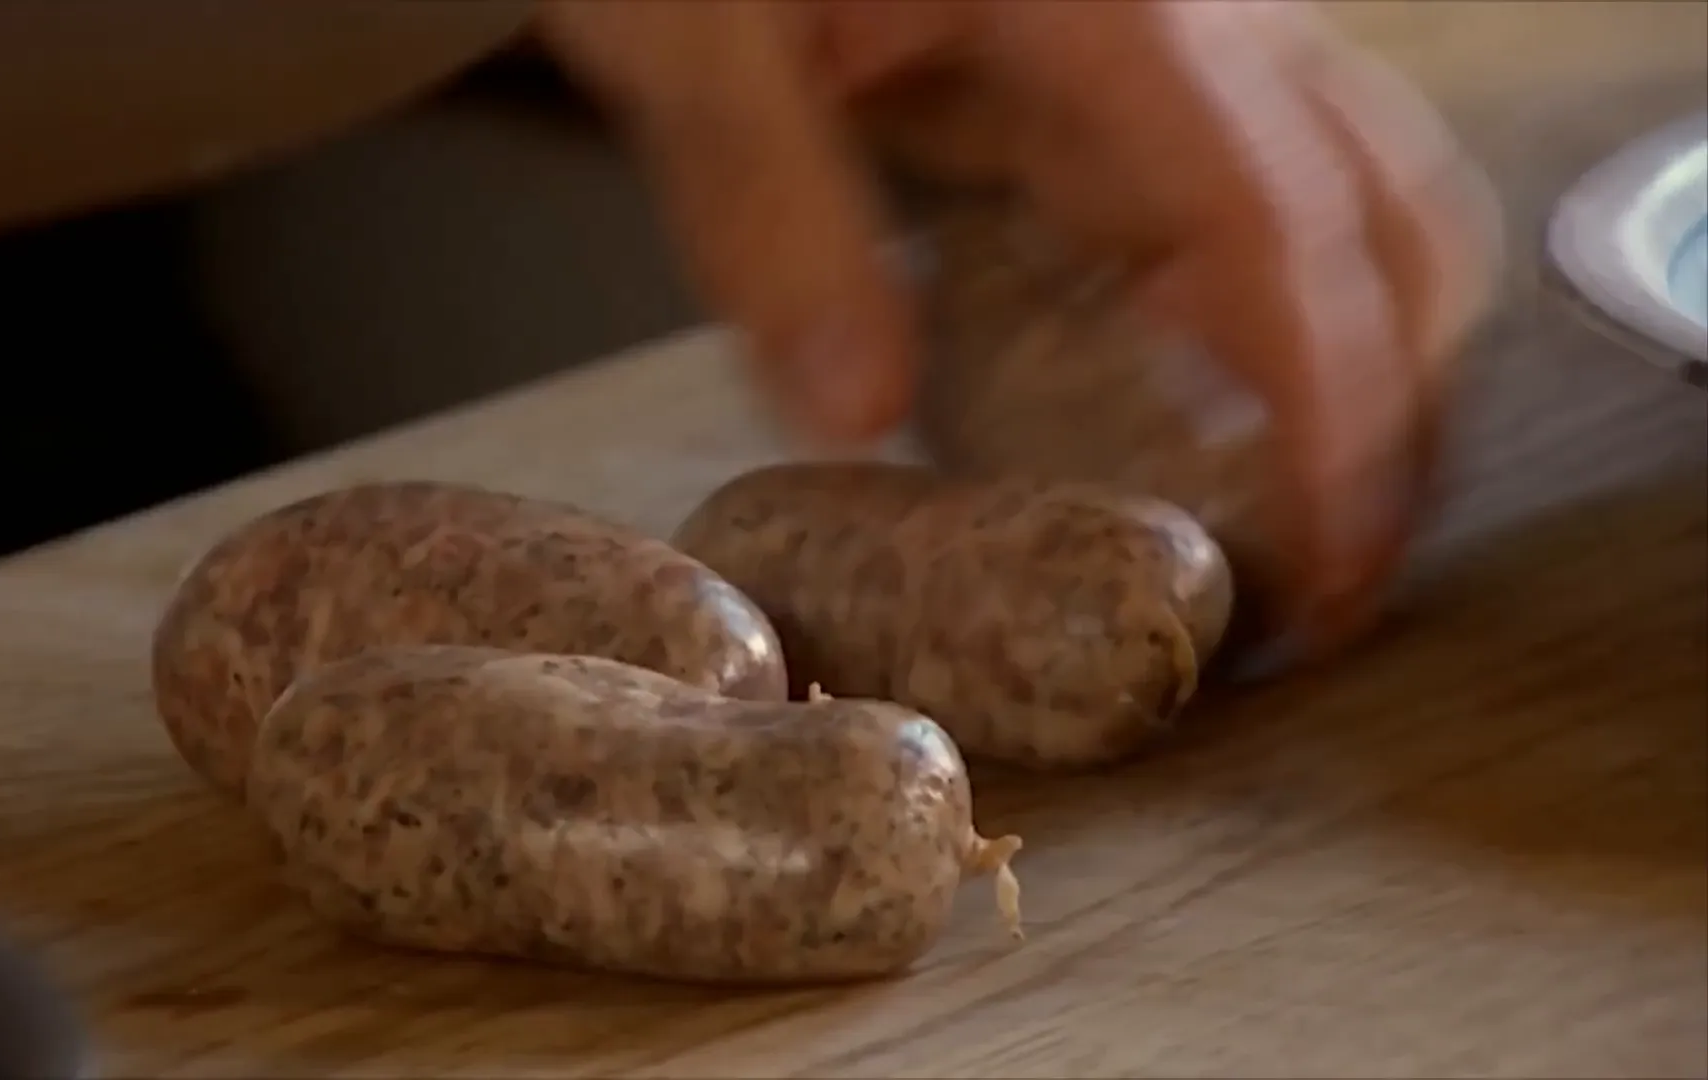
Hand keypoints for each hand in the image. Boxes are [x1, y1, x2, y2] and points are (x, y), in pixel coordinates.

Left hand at [539, 0, 1501, 653]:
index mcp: (1107, 11)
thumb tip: (861, 417)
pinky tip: (1204, 411)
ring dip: (1360, 362)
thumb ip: (771, 211)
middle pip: (1382, 212)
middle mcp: (1188, 16)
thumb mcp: (703, 43)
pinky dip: (1270, 318)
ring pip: (1353, 199)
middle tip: (1336, 580)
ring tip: (1303, 519)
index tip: (1335, 555)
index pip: (1273, 225)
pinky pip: (1255, 199)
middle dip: (1395, 404)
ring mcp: (1178, 40)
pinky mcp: (1135, 73)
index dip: (1329, 403)